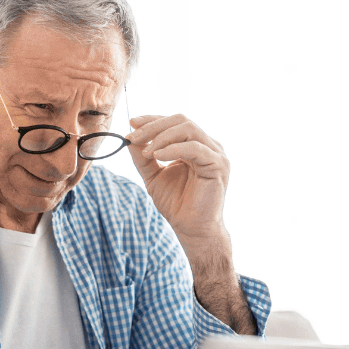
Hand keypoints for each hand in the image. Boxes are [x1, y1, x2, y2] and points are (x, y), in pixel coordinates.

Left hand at [126, 114, 229, 247]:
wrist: (191, 229)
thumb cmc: (176, 204)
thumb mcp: (153, 176)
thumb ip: (143, 157)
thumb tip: (129, 138)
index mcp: (194, 145)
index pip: (173, 122)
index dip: (152, 119)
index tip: (131, 123)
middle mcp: (207, 145)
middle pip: (181, 120)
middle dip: (154, 125)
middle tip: (133, 136)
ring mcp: (215, 154)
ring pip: (188, 129)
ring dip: (162, 136)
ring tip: (146, 152)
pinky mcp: (219, 165)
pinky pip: (195, 148)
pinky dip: (174, 149)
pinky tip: (158, 155)